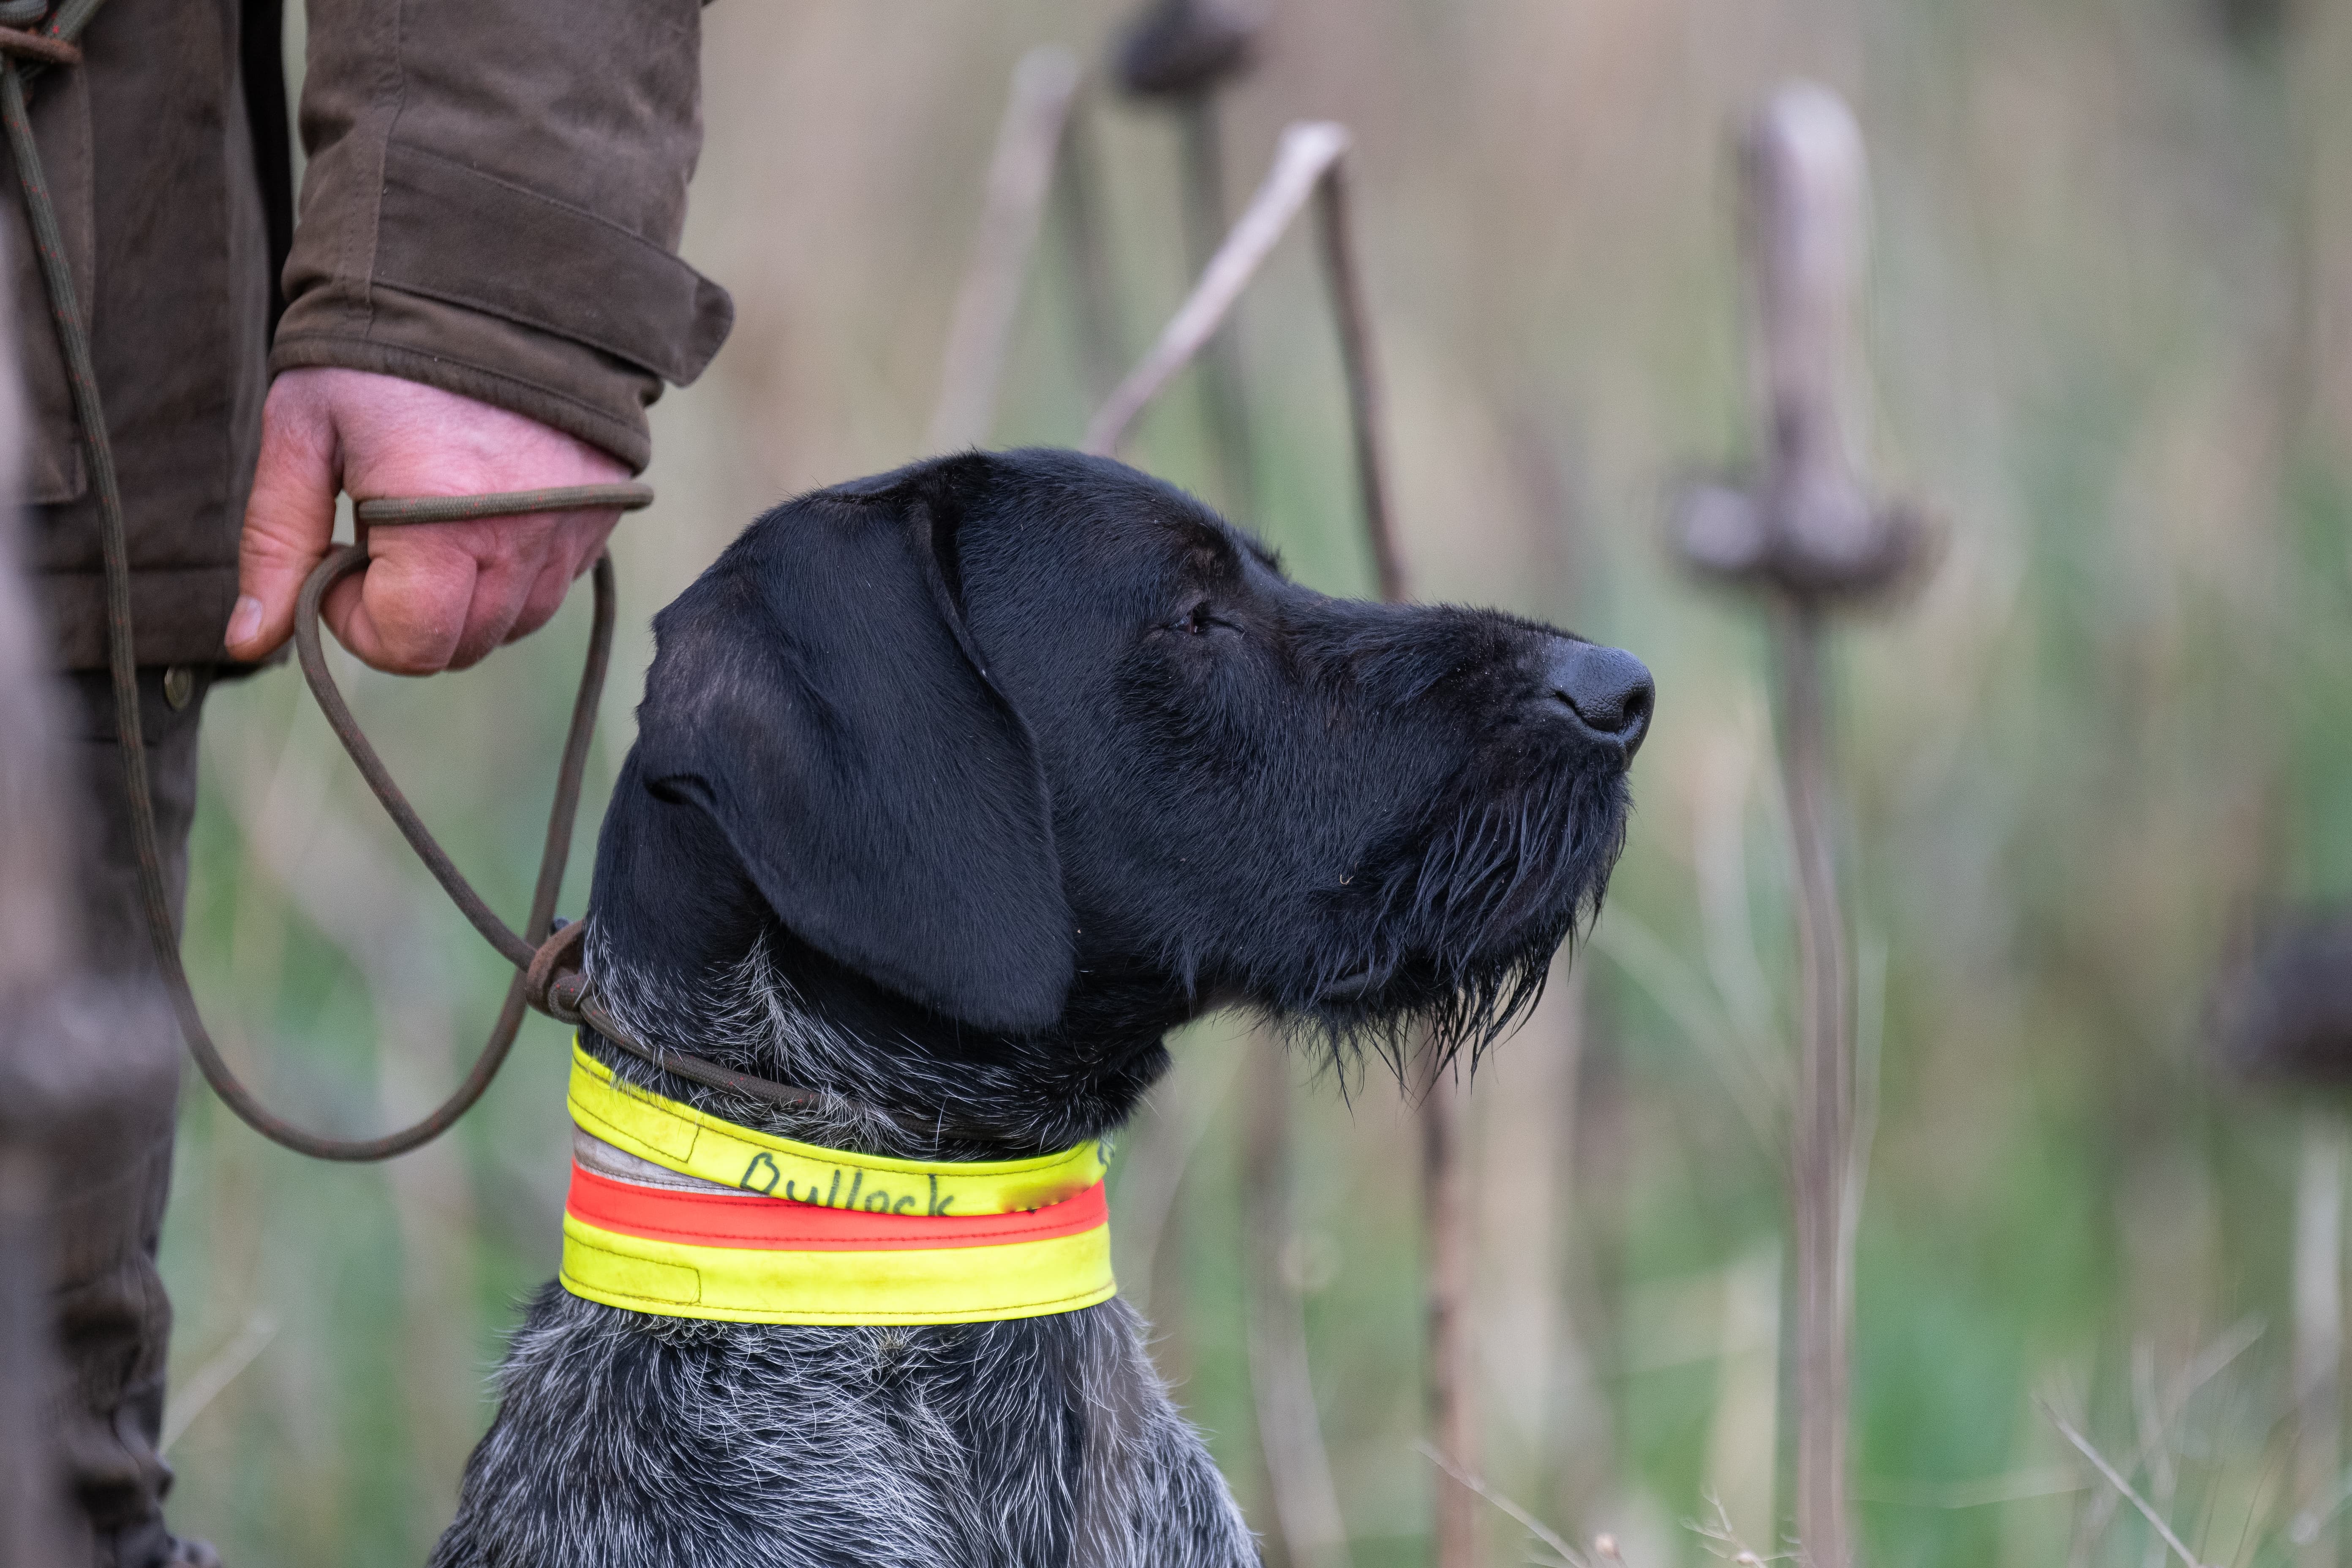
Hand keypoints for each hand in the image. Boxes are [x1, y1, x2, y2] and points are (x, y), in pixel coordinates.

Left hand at [227, 367, 629, 673]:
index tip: (340, 557)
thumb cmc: (385, 345)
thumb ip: (274, 539)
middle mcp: (523, 541)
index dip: (356, 621)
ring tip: (435, 517)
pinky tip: (483, 505)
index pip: (409, 645)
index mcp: (444, 523)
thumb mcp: (304, 428)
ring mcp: (572, 532)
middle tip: (381, 536)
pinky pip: (553, 584)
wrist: (496, 269)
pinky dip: (512, 569)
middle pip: (462, 646)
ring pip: (513, 623)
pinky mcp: (604, 516)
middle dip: (409, 613)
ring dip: (463, 597)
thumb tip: (247, 642)